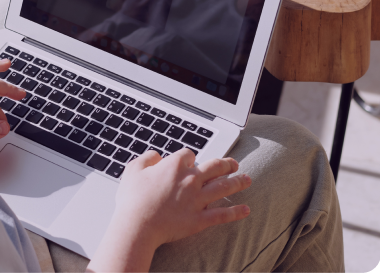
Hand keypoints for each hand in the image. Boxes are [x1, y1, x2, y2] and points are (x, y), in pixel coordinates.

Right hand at [88, 149, 250, 271]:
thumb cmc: (133, 198)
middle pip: (214, 167)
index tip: (190, 162)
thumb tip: (157, 155)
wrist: (138, 225)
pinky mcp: (200, 219)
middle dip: (226, 164)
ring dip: (237, 182)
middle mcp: (190, 180)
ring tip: (247, 179)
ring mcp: (197, 200)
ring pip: (223, 187)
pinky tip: (246, 209)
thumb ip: (147, 158)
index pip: (189, 155)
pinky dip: (236, 212)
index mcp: (174, 166)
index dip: (190, 158)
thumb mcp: (133, 169)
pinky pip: (222, 214)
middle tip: (233, 164)